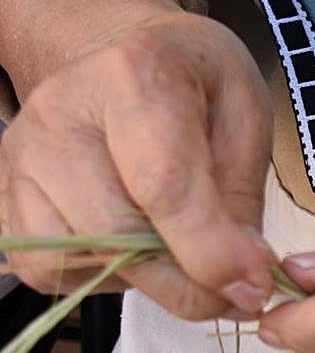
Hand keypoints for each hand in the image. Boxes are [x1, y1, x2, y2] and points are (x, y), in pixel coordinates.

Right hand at [0, 11, 274, 319]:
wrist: (126, 61)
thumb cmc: (195, 92)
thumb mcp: (246, 121)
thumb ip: (242, 201)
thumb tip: (242, 281)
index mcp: (134, 75)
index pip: (163, 185)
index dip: (210, 253)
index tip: (252, 289)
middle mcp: (59, 114)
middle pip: (116, 236)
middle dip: (184, 284)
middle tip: (230, 291)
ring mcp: (21, 159)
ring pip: (78, 261)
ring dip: (142, 280)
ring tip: (174, 250)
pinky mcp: (6, 201)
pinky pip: (51, 271)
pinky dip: (100, 276)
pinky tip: (129, 246)